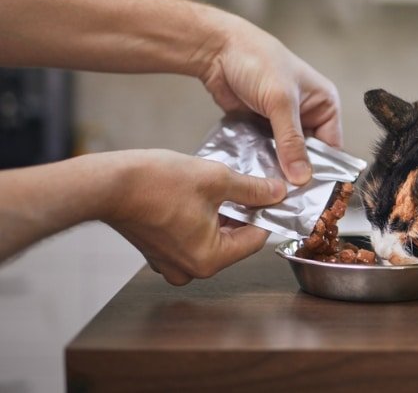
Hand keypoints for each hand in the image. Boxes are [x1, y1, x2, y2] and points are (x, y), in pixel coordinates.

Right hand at [103, 149, 286, 285]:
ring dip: (220, 213)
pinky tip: (197, 193)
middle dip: (242, 212)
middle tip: (248, 185)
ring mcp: (170, 262)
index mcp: (209, 260)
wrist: (107, 184)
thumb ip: (252, 190)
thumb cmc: (157, 183)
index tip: (272, 194)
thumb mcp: (217, 180)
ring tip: (220, 185)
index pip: (255, 239)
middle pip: (233, 240)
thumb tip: (277, 193)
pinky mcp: (157, 250)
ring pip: (212, 237)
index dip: (266, 213)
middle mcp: (190, 269)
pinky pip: (190, 236)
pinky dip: (199, 217)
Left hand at [200, 13, 341, 184]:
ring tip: (270, 194)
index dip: (323, 171)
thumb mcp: (280, 101)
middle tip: (289, 201)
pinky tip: (254, 180)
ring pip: (285, 157)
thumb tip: (302, 177)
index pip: (331, 147)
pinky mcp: (260, 128)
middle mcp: (307, 116)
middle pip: (308, 157)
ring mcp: (282, 123)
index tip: (312, 197)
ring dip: (277, 171)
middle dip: (298, 175)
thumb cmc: (257, 61)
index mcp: (324, 105)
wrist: (217, 48)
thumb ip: (291, 141)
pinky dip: (260, 164)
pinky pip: (265, 153)